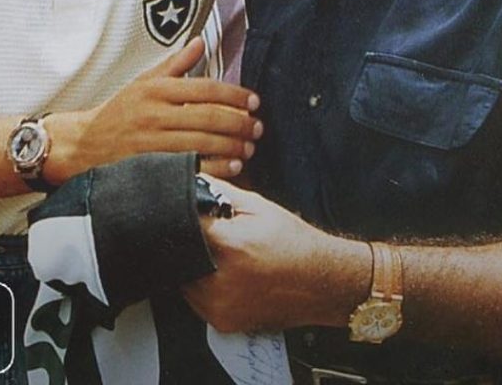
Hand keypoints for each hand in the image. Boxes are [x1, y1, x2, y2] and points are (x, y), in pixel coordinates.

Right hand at [46, 39, 262, 182]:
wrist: (85, 141)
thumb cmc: (120, 110)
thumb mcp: (144, 81)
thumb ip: (175, 64)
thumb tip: (200, 41)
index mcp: (157, 88)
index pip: (205, 88)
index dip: (234, 95)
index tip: (254, 101)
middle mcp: (155, 112)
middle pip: (207, 116)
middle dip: (238, 122)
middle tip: (258, 127)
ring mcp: (152, 139)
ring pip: (201, 141)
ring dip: (231, 145)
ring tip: (250, 147)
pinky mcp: (151, 163)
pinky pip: (189, 165)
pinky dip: (214, 166)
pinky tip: (232, 166)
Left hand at [183, 180, 365, 332]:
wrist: (321, 282)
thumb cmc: (294, 242)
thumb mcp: (259, 207)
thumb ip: (221, 192)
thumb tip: (193, 179)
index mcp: (230, 245)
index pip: (184, 223)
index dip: (186, 213)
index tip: (194, 210)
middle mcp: (221, 281)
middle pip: (180, 252)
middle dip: (188, 239)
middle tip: (211, 234)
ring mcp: (219, 305)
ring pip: (184, 278)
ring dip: (192, 263)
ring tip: (220, 254)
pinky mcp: (222, 321)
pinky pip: (195, 299)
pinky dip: (201, 285)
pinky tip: (223, 274)